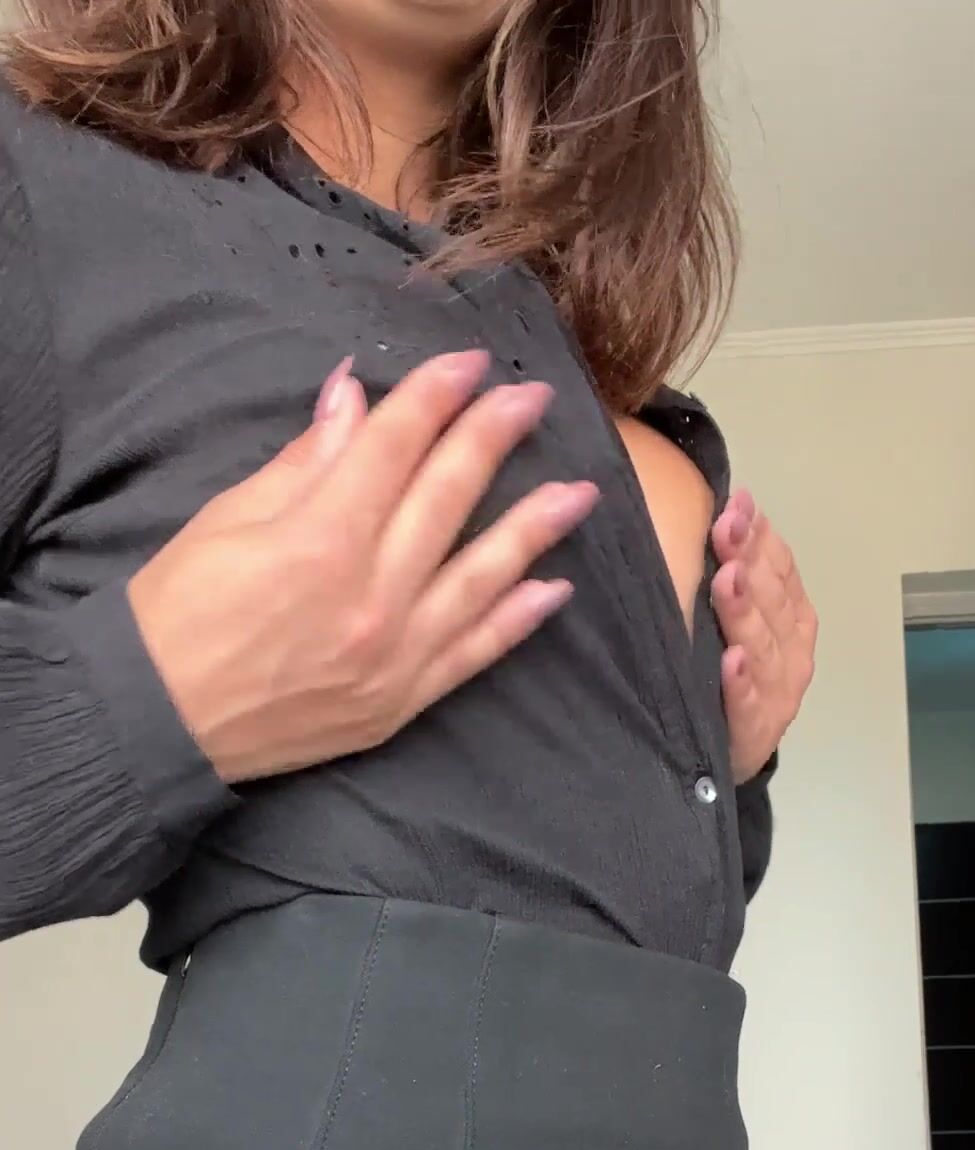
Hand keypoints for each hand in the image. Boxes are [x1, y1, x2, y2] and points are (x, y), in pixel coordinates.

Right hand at [129, 352, 598, 783]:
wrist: (157, 725)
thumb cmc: (176, 615)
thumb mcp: (226, 520)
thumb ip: (304, 463)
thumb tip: (354, 398)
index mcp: (320, 539)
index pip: (394, 448)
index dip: (434, 398)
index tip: (470, 362)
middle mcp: (370, 596)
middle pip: (447, 499)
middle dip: (493, 439)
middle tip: (534, 399)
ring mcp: (393, 655)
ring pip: (480, 576)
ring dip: (534, 529)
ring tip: (580, 491)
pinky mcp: (399, 703)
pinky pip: (474, 654)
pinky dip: (517, 620)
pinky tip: (554, 589)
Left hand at [710, 488, 817, 783]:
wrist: (736, 752)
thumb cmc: (736, 678)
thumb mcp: (744, 619)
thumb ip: (744, 569)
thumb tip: (733, 505)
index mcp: (793, 618)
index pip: (781, 569)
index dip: (759, 537)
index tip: (735, 503)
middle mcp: (793, 651)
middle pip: (772, 601)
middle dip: (749, 561)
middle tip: (725, 527)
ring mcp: (777, 692)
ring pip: (762, 647)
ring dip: (745, 613)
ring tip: (727, 580)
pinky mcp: (754, 731)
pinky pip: (746, 705)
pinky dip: (741, 684)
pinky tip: (732, 662)